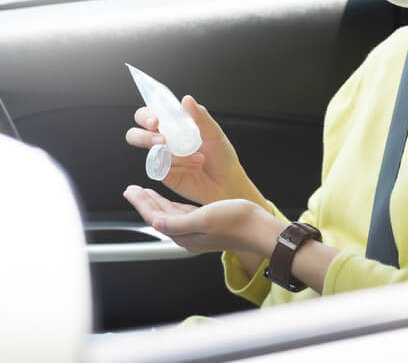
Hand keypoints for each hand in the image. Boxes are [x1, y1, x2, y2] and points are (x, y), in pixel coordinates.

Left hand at [122, 185, 281, 255]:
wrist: (259, 229)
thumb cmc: (235, 222)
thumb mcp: (204, 219)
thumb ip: (178, 222)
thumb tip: (155, 223)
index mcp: (185, 235)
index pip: (155, 218)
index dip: (141, 204)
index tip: (130, 190)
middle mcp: (188, 236)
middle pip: (159, 217)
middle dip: (145, 202)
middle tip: (132, 189)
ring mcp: (197, 232)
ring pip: (169, 216)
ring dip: (156, 203)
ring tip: (145, 192)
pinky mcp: (206, 226)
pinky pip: (181, 215)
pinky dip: (171, 206)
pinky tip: (169, 200)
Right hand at [125, 95, 264, 207]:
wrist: (226, 183)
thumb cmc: (221, 156)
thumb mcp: (214, 133)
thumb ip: (200, 116)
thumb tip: (186, 99)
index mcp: (173, 126)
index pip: (149, 115)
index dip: (145, 115)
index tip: (156, 120)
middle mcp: (163, 141)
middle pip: (136, 134)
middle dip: (144, 136)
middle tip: (163, 140)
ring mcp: (162, 159)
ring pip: (151, 153)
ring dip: (175, 155)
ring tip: (198, 158)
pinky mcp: (163, 175)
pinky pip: (160, 169)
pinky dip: (179, 167)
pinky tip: (195, 167)